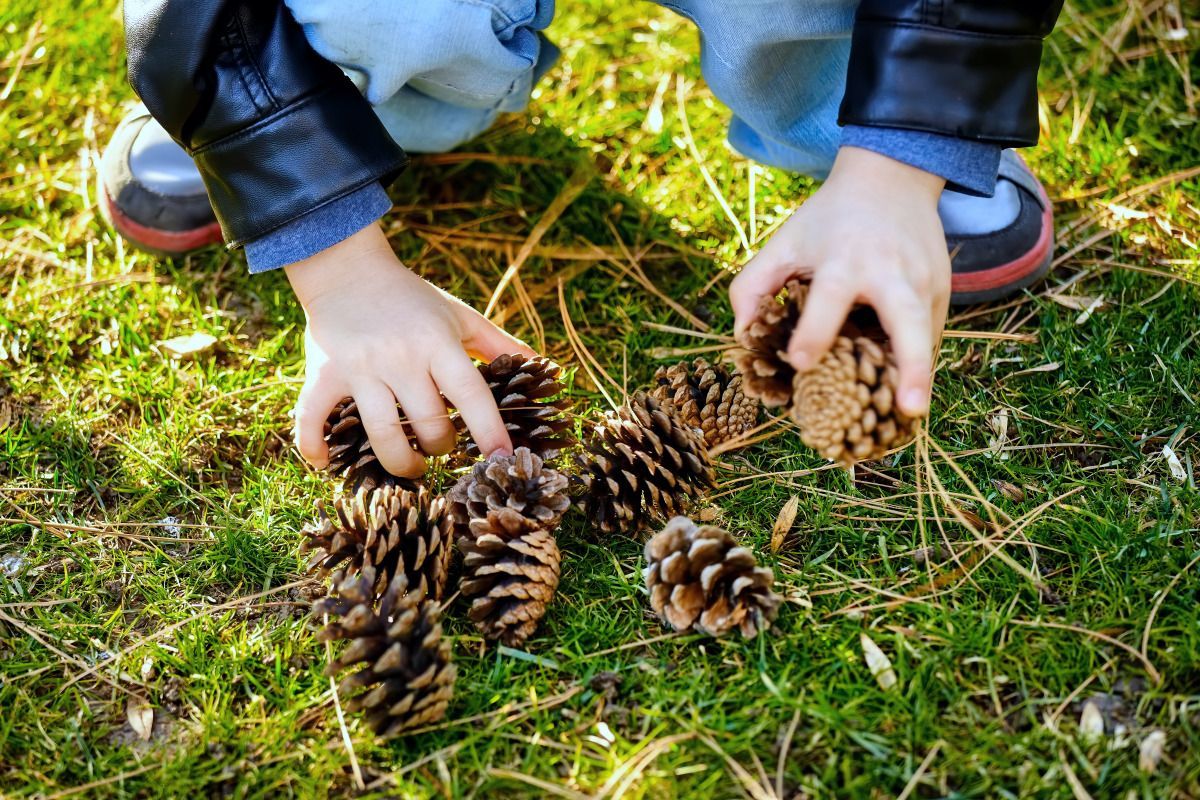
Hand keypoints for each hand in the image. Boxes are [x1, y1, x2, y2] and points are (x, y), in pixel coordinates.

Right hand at [286, 223, 534, 477]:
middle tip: (442, 447)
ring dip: (402, 462)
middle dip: (442, 448)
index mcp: (438, 343)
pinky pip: (313, 418)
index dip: (489, 430)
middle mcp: (400, 357)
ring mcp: (360, 368)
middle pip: (429, 424)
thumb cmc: (412, 299)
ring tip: (411, 465)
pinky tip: (326, 463)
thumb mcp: (459, 316)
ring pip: (383, 434)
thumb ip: (498, 344)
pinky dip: (315, 447)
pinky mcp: (323, 374)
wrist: (347, 269)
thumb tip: (543, 364)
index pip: (471, 393)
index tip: (503, 458)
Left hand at [729, 146, 950, 416]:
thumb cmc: (828, 220)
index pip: (831, 298)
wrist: (892, 178)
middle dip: (910, 364)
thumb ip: (753, 284)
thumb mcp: (785, 241)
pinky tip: (904, 392)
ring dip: (921, 374)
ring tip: (912, 413)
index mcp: (846, 258)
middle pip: (907, 320)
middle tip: (908, 410)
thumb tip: (742, 335)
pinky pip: (930, 335)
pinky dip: (918, 363)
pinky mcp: (942, 291)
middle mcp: (892, 272)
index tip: (800, 363)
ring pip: (926, 335)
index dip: (814, 330)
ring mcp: (925, 282)